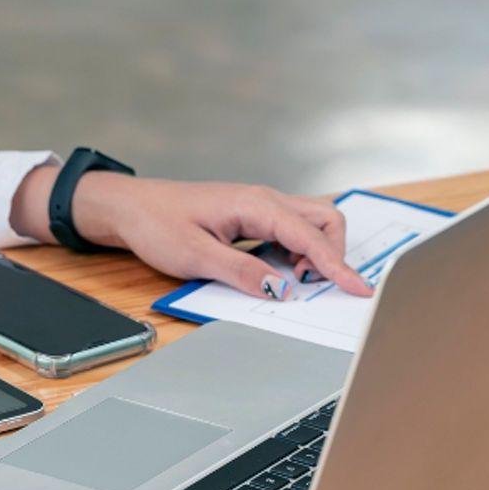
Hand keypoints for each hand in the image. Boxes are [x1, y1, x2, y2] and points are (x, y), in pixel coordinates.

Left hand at [11, 168, 371, 298]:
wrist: (129, 207)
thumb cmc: (156, 223)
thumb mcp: (195, 256)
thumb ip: (241, 272)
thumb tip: (282, 289)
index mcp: (255, 205)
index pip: (312, 236)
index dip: (338, 266)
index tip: (359, 289)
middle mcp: (264, 200)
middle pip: (325, 220)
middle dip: (331, 253)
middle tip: (310, 286)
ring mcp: (260, 208)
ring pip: (311, 224)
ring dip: (314, 253)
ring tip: (290, 280)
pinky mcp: (251, 219)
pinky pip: (289, 232)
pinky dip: (295, 252)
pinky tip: (275, 271)